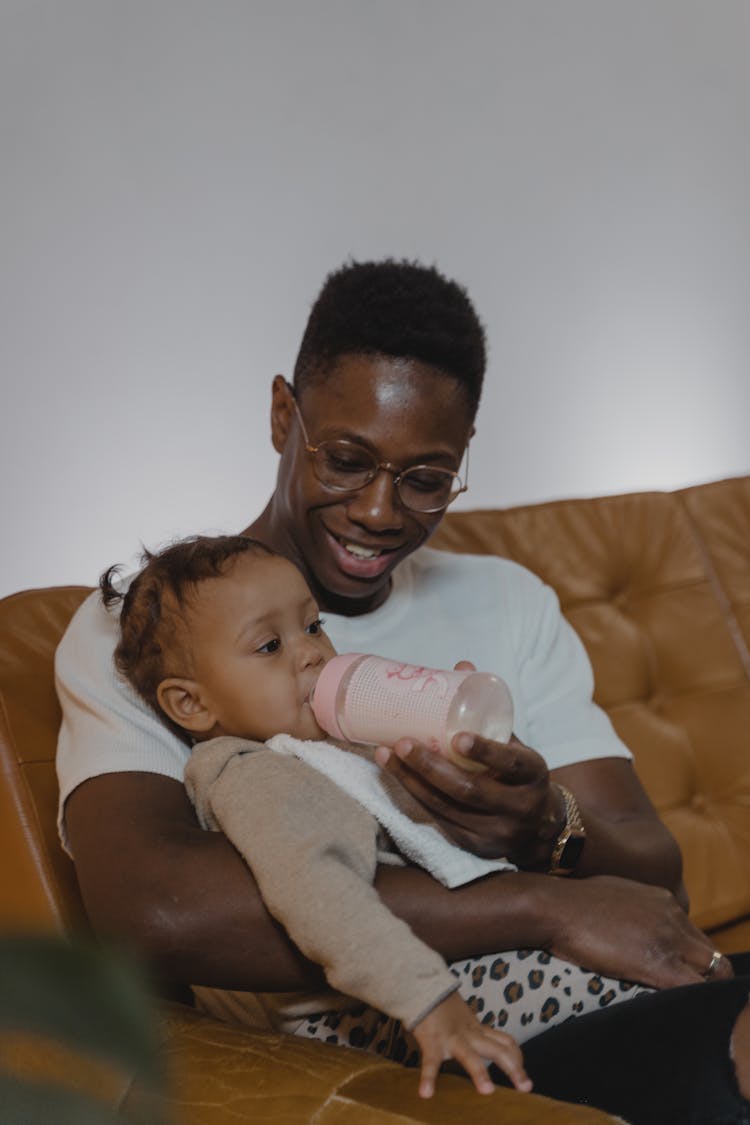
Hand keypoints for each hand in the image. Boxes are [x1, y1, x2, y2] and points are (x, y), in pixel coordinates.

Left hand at [374, 731, 561, 864]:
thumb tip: (462, 666)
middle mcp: (518, 808)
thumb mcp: (515, 745)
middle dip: (430, 767)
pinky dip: (416, 796)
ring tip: (385, 755)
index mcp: (533, 775)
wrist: (541, 829)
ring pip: (448, 808)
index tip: (458, 737)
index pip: (511, 764)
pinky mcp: (474, 847)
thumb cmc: (519, 775)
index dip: (486, 751)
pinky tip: (397, 776)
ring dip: (411, 781)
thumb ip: (488, 713)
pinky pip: (440, 821)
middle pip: (470, 790)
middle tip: (402, 742)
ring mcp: (496, 833)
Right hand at [413, 990, 531, 1097]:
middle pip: (497, 1050)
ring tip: (488, 1091)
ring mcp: (452, 1039)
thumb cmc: (441, 1006)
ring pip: (469, 1056)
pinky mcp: (432, 1042)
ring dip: (479, 1073)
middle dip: (514, 1068)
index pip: (505, 1041)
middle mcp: (469, 1035)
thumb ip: (474, 1031)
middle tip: (525, 1086)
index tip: (522, 1071)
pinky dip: (428, 1078)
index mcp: (477, 1030)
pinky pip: (430, 1062)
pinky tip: (426, 1093)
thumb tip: (485, 1043)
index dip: (517, 1056)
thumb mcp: (464, 1018)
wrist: (423, 988)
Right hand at [547, 874, 734, 988]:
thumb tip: (634, 925)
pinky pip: (694, 990)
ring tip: (677, 1006)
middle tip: (679, 995)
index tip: (676, 974)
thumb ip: (636, 908)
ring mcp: (668, 939)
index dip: (691, 959)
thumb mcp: (615, 894)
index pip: (696, 936)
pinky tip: (675, 1012)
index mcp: (663, 901)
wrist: (556, 907)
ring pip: (714, 972)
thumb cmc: (573, 904)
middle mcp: (673, 916)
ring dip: (702, 990)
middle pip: (711, 954)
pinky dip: (693, 1003)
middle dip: (703, 976)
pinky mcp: (658, 964)